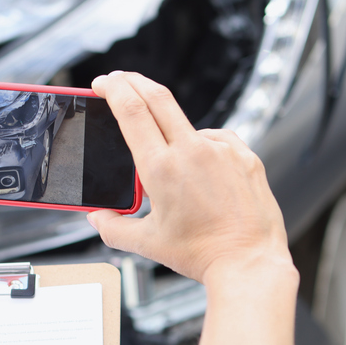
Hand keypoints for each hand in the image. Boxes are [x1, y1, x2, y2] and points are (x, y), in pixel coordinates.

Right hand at [88, 72, 290, 282]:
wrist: (249, 263)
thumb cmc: (201, 254)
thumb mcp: (147, 243)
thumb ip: (113, 228)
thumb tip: (96, 217)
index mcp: (161, 168)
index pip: (131, 110)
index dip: (113, 89)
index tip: (103, 84)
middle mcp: (192, 151)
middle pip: (156, 97)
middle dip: (132, 82)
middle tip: (119, 80)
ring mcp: (222, 150)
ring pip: (188, 126)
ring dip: (173, 135)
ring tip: (176, 172)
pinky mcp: (246, 156)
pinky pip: (218, 140)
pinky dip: (204, 149)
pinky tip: (203, 171)